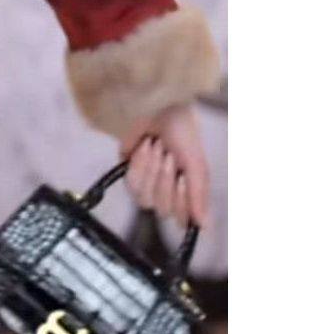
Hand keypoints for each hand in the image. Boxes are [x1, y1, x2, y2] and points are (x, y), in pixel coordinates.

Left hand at [121, 104, 210, 227]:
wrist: (155, 107)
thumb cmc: (181, 132)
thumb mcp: (197, 163)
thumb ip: (199, 194)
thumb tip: (204, 226)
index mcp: (188, 190)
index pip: (183, 218)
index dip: (181, 202)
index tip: (182, 180)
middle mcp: (168, 191)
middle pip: (163, 210)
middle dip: (165, 179)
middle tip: (168, 156)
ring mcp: (147, 184)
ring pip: (145, 199)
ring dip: (151, 170)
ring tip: (156, 148)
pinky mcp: (128, 173)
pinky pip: (131, 184)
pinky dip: (138, 164)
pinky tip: (142, 148)